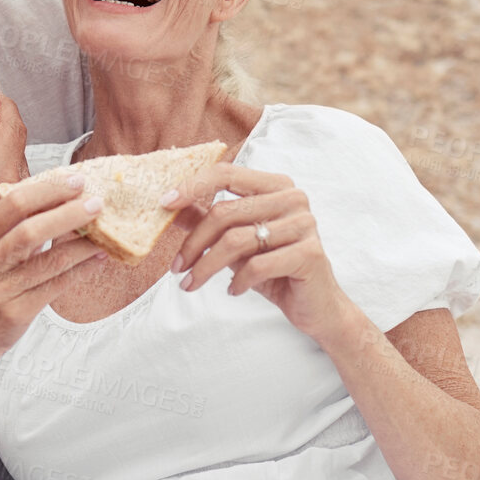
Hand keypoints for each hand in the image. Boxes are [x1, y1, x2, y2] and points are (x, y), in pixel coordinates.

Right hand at [0, 92, 29, 278]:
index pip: (12, 125)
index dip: (1, 101)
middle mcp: (16, 190)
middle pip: (18, 140)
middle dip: (0, 120)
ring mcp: (20, 203)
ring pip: (19, 158)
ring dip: (3, 142)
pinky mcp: (19, 212)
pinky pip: (18, 178)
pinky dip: (1, 163)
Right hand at [0, 173, 104, 364]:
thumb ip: (16, 225)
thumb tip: (61, 196)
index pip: (13, 204)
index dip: (48, 190)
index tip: (76, 181)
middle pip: (30, 230)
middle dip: (68, 213)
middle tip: (96, 203)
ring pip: (50, 261)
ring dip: (83, 244)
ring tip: (105, 233)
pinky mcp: (16, 312)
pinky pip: (57, 286)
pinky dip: (82, 270)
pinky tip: (98, 259)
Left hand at [162, 163, 356, 343]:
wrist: (316, 306)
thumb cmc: (274, 269)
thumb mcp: (236, 243)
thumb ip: (208, 220)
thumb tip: (170, 206)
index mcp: (275, 185)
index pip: (226, 174)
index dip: (192, 186)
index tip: (163, 204)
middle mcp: (293, 198)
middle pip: (225, 212)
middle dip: (193, 244)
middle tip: (176, 268)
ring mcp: (304, 224)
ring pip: (236, 240)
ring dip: (206, 267)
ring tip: (191, 284)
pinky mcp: (309, 254)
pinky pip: (258, 265)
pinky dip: (238, 281)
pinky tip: (233, 291)